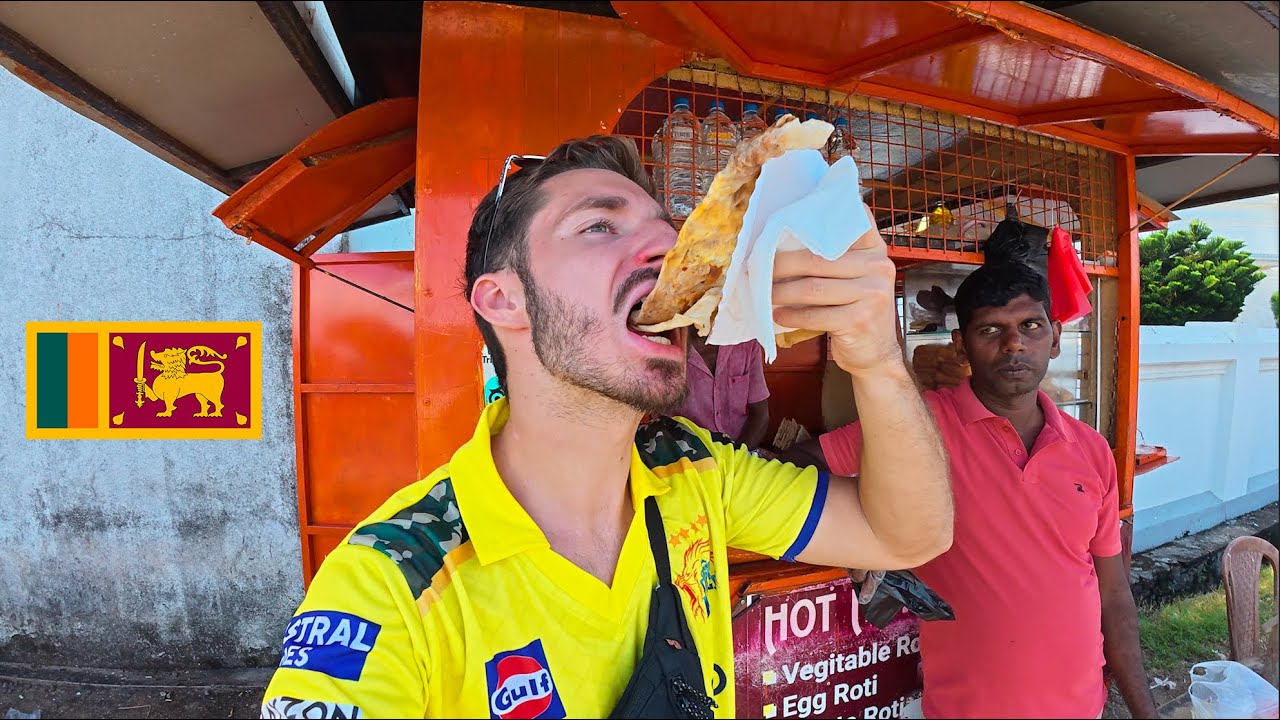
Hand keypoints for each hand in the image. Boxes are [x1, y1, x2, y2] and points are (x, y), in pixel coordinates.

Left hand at [772, 206, 902, 374]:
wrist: (876, 354)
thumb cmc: (855, 312)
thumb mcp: (855, 279)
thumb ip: (835, 258)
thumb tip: (782, 241)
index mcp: (875, 250)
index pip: (851, 220)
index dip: (818, 217)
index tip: (786, 220)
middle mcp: (879, 267)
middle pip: (818, 259)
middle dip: (782, 265)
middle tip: (757, 268)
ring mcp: (872, 294)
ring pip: (812, 288)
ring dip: (782, 292)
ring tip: (765, 293)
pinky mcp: (860, 320)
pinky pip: (816, 314)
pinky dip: (793, 316)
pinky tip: (779, 315)